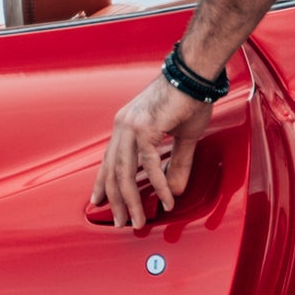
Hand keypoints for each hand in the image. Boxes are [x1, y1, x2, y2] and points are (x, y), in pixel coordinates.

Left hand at [93, 76, 211, 226]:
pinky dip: (158, 185)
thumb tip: (174, 191)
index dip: (103, 183)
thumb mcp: (182, 137)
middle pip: (113, 172)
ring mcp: (132, 127)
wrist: (195, 72)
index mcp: (126, 125)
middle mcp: (123, 126)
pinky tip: (166, 199)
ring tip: (137, 221)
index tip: (99, 201)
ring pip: (125, 173)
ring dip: (132, 201)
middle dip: (116, 201)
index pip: (109, 161)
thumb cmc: (189, 98)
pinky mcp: (147, 128)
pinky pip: (149, 165)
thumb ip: (175, 165)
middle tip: (121, 222)